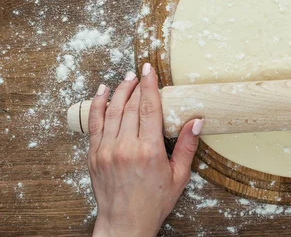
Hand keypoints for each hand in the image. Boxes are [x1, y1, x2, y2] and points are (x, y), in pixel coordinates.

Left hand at [88, 63, 203, 236]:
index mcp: (149, 150)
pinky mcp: (94, 155)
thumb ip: (187, 146)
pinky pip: (95, 123)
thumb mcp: (179, 176)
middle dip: (136, 85)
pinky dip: (98, 105)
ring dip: (120, 91)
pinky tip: (103, 92)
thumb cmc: (153, 202)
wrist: (125, 223)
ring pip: (112, 111)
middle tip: (141, 71)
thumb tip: (196, 122)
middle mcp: (126, 147)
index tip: (150, 70)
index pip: (149, 108)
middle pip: (131, 106)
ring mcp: (107, 150)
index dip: (150, 85)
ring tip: (127, 78)